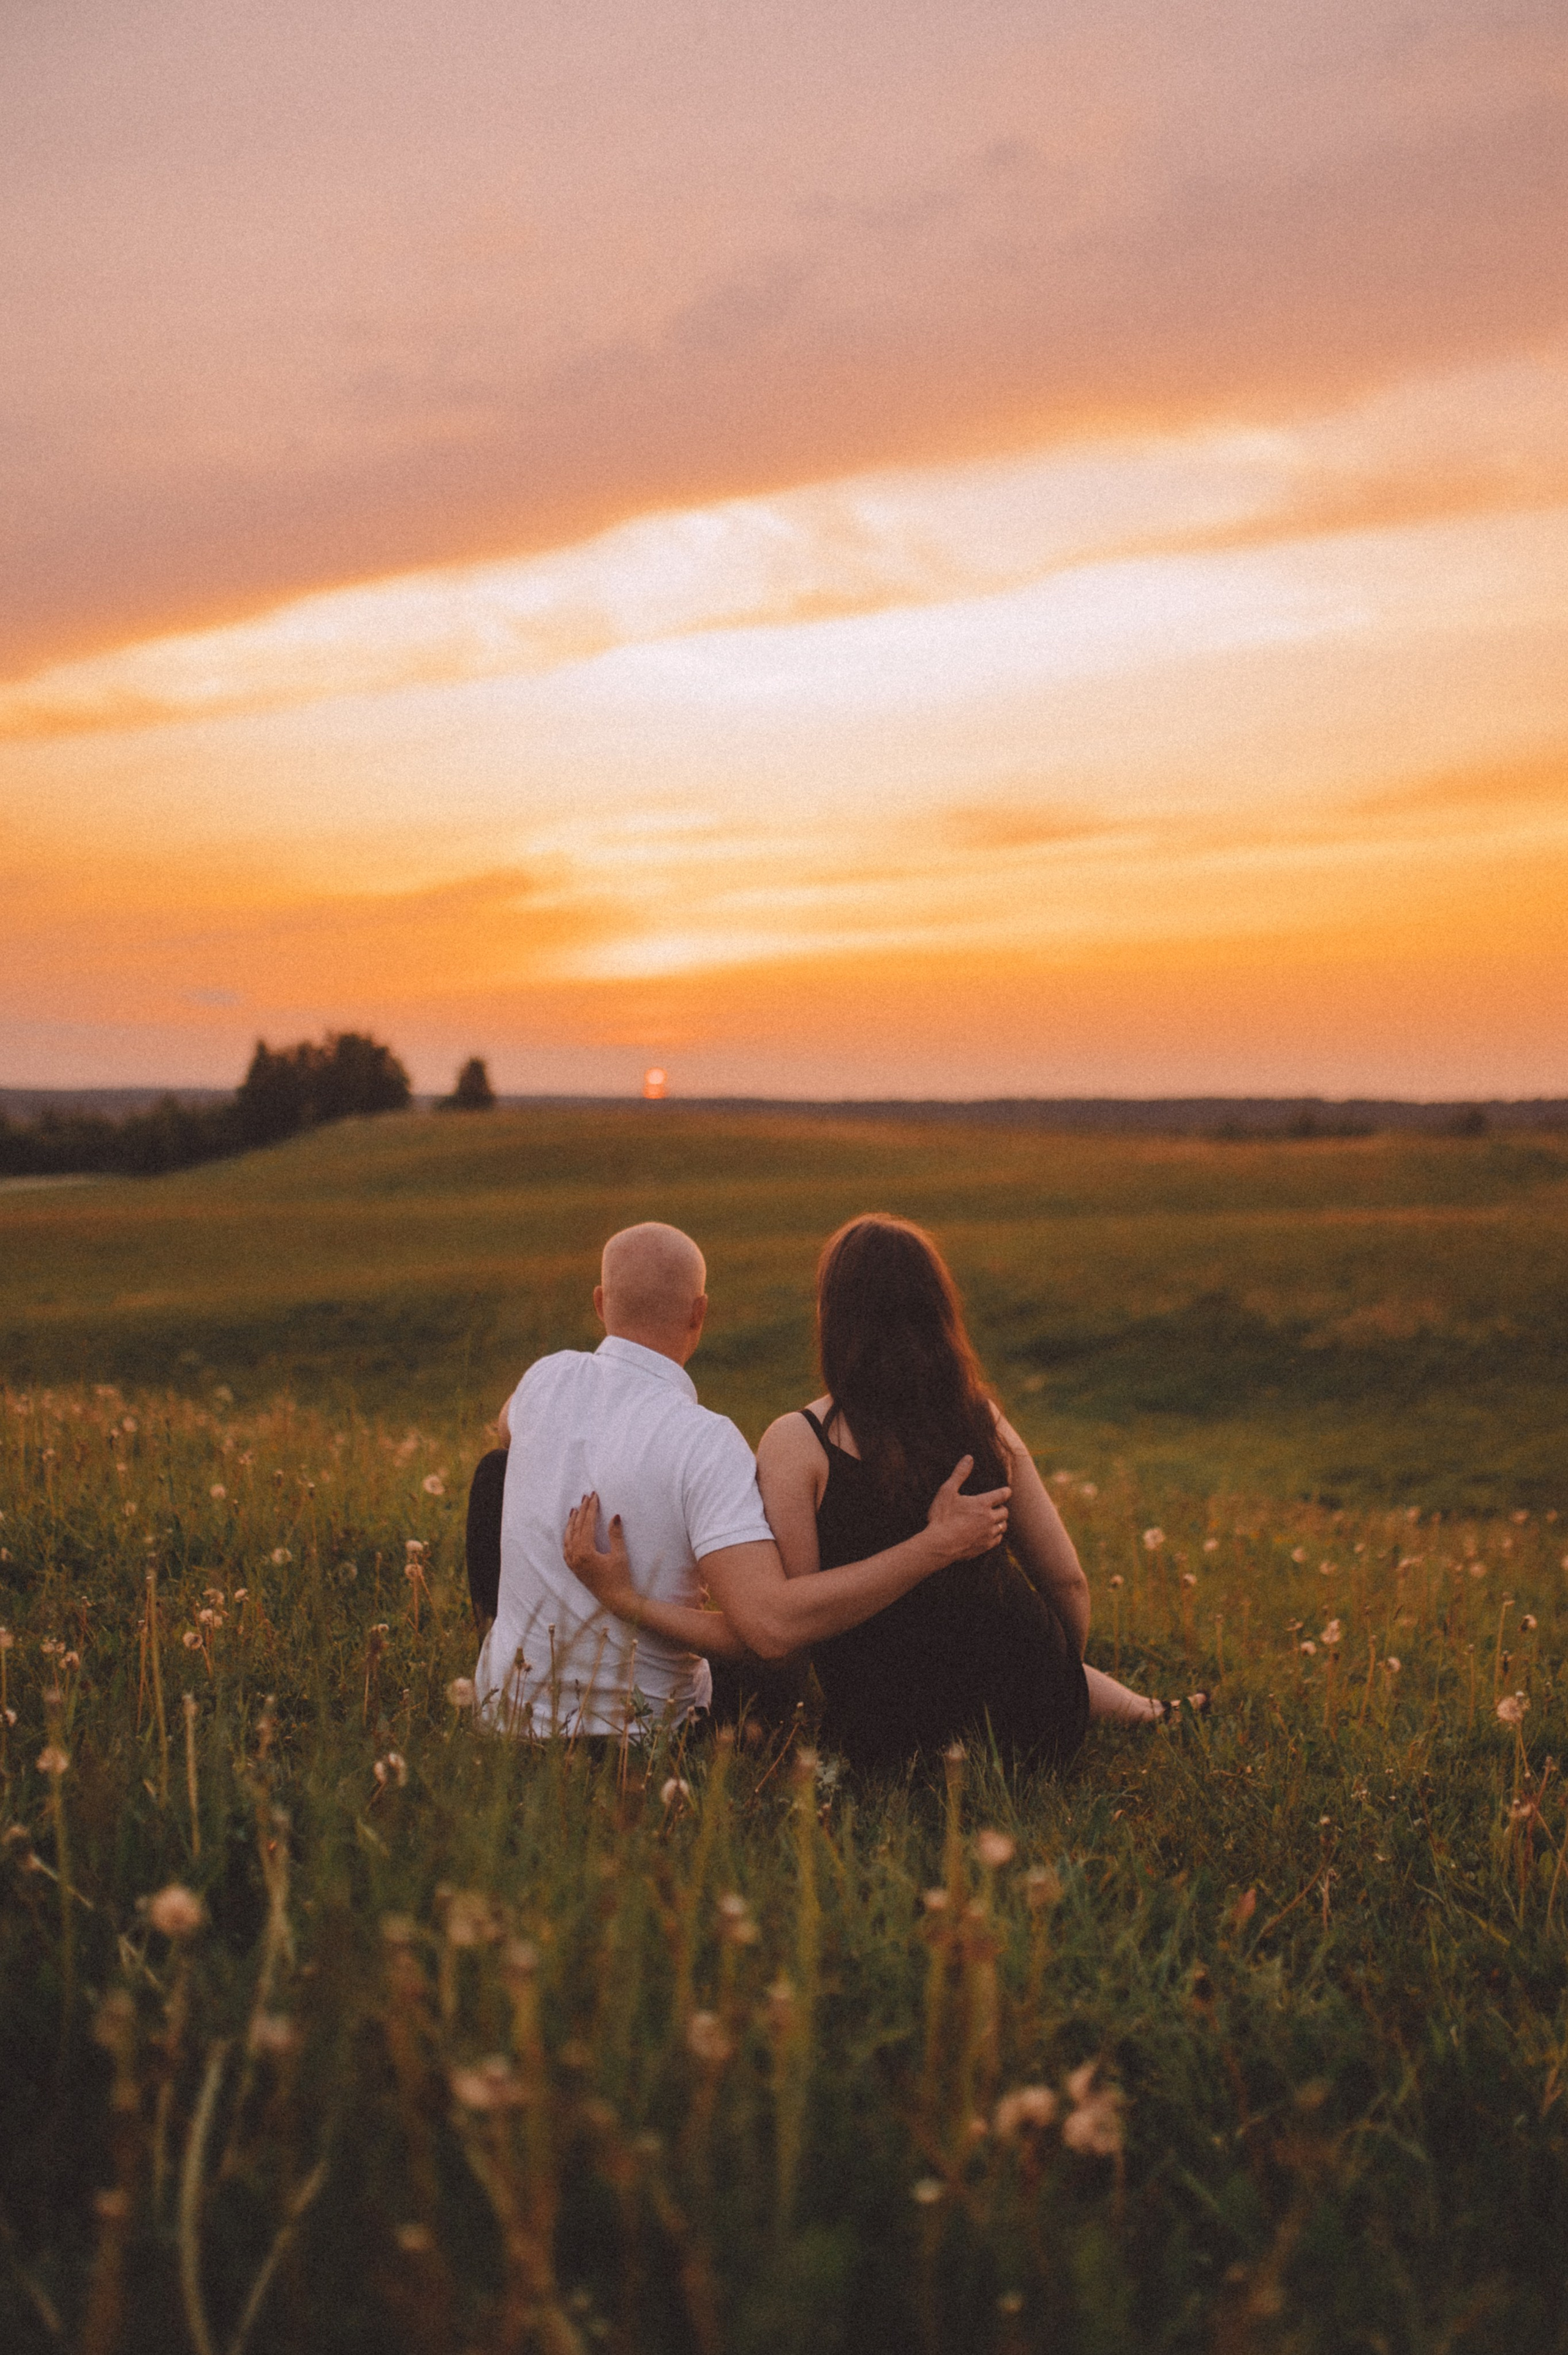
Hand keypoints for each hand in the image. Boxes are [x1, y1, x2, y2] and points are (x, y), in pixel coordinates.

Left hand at [562, 1492, 636, 1614]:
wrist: (616, 1600)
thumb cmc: (620, 1578)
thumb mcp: (619, 1555)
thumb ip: (615, 1535)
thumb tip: (615, 1516)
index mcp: (585, 1552)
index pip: (586, 1524)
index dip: (591, 1508)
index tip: (594, 1496)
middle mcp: (575, 1557)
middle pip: (576, 1528)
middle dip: (581, 1511)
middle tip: (586, 1497)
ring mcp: (573, 1563)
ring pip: (568, 1538)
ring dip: (572, 1523)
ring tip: (575, 1510)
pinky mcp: (575, 1569)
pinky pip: (566, 1549)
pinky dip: (568, 1537)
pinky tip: (571, 1532)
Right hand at [925, 1455, 1009, 1565]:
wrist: (939, 1545)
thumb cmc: (941, 1517)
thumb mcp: (947, 1491)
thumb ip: (959, 1474)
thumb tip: (969, 1458)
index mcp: (982, 1503)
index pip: (1002, 1494)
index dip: (1005, 1492)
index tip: (1005, 1491)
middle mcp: (989, 1519)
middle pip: (1005, 1512)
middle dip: (1002, 1508)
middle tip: (996, 1506)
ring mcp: (988, 1534)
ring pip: (1003, 1526)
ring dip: (1000, 1522)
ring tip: (993, 1520)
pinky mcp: (985, 1547)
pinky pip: (998, 1540)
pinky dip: (996, 1535)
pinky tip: (989, 1534)